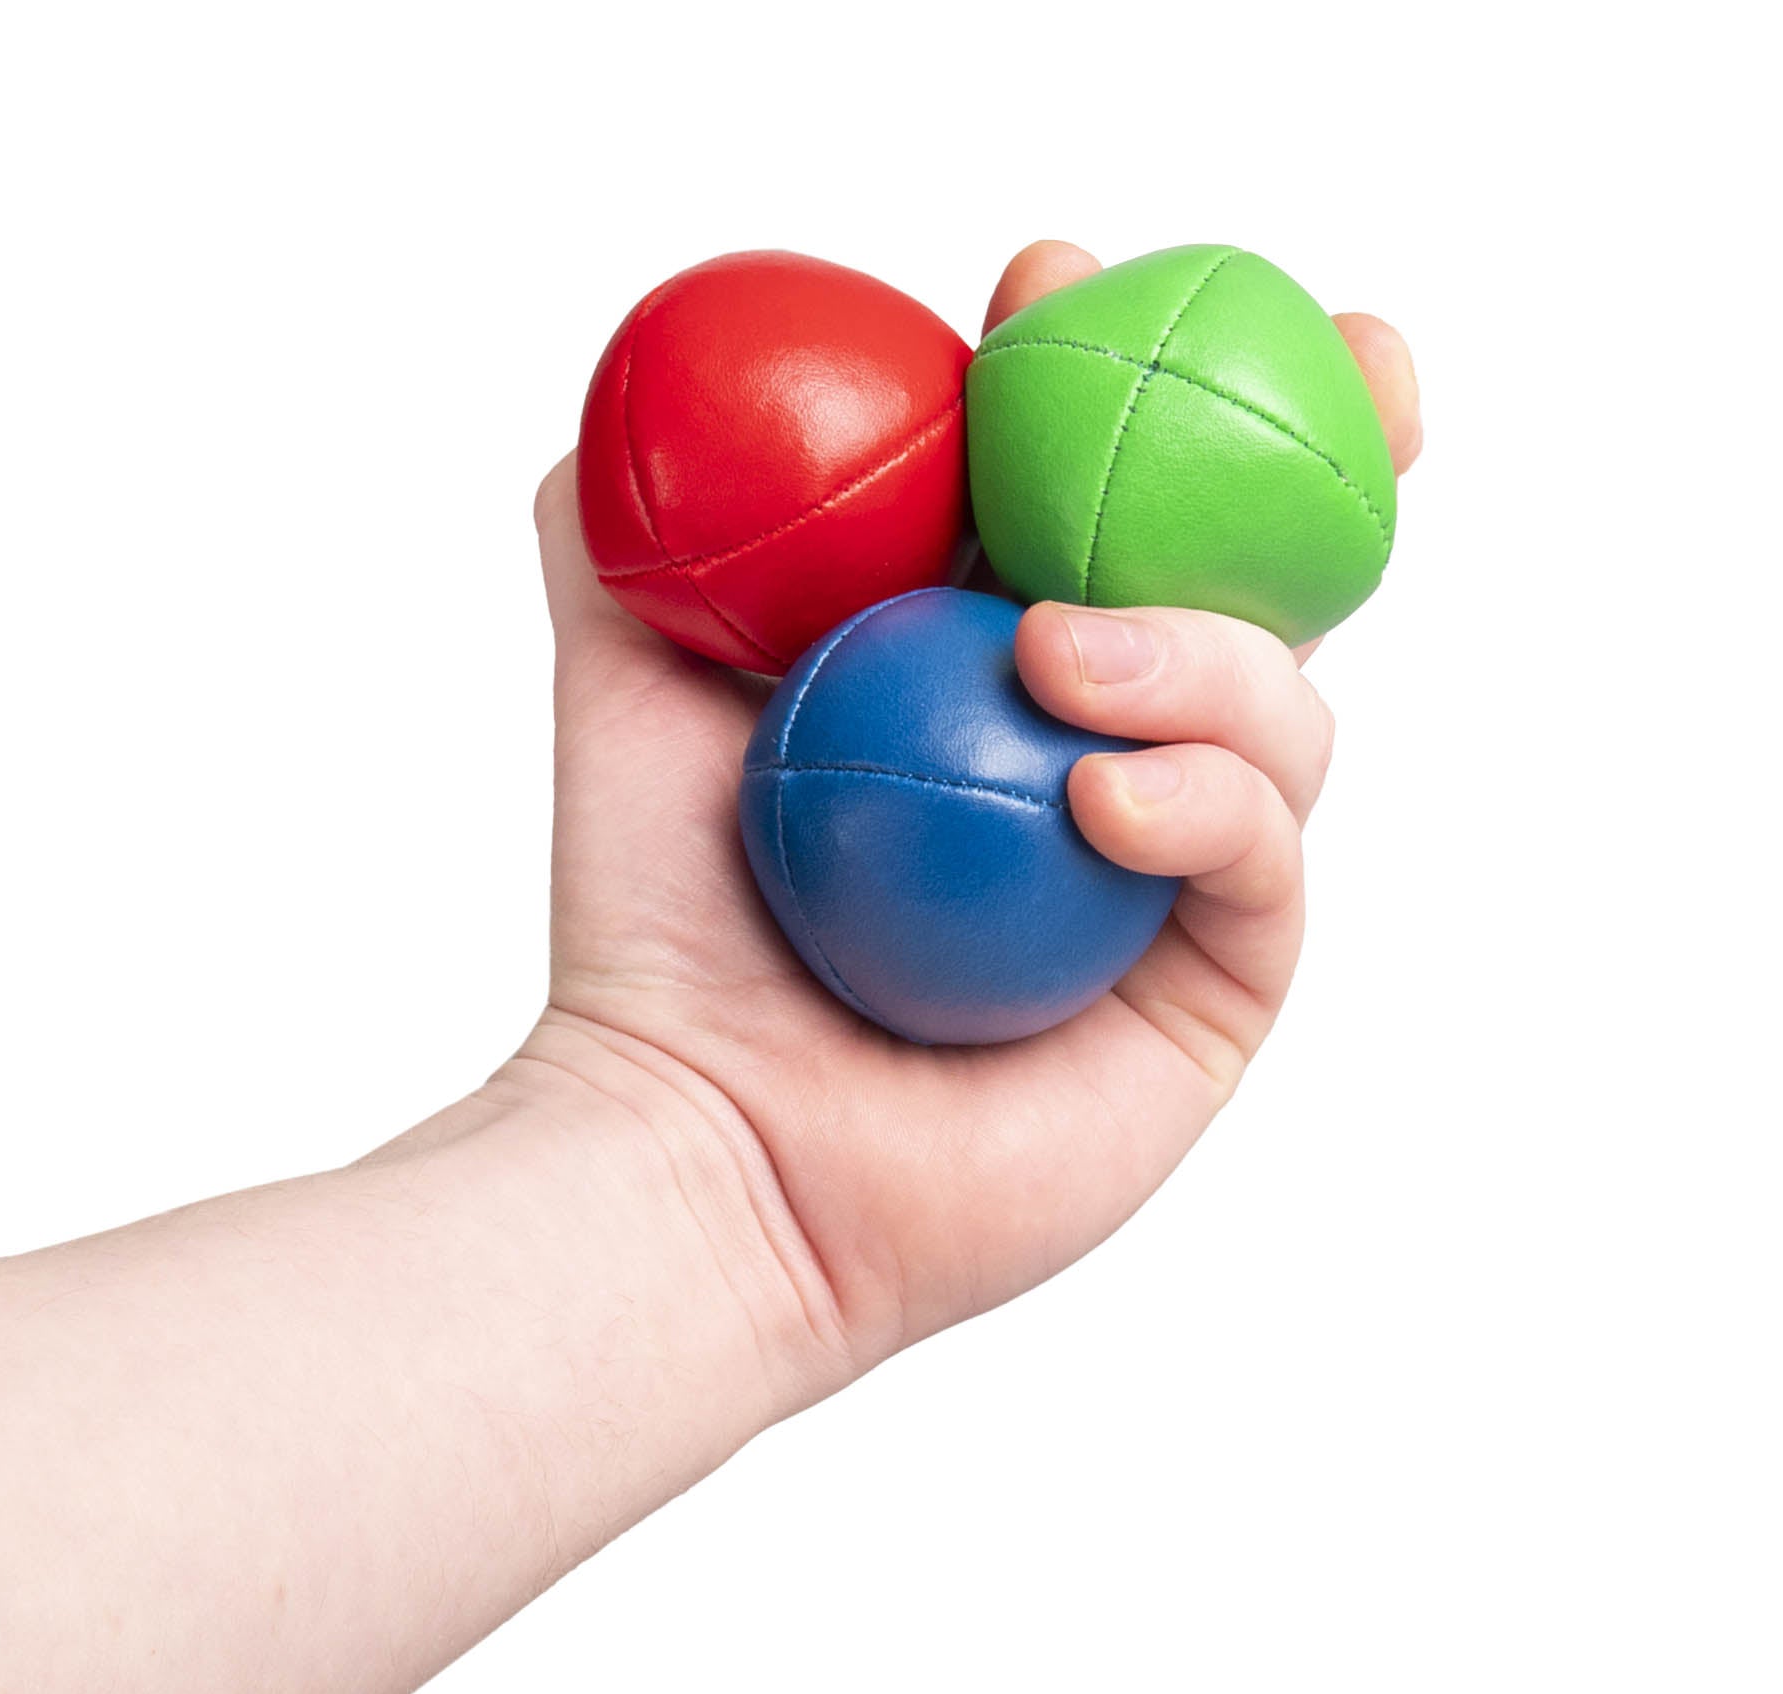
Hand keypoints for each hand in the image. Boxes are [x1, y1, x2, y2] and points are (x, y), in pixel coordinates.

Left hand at [515, 238, 1422, 1385]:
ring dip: (1204, 645)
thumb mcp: (626, 690)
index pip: (1095, 494)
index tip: (1044, 280)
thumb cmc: (660, 925)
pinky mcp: (1214, 985)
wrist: (697, 1135)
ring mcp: (1173, 869)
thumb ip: (629, 536)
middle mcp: (1107, 750)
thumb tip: (629, 403)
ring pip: (1283, 702)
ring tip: (1058, 652)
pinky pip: (1264, 856)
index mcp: (996, 668)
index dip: (1107, 374)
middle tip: (1347, 348)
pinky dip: (1207, 797)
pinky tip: (1097, 791)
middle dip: (1328, 440)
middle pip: (1262, 570)